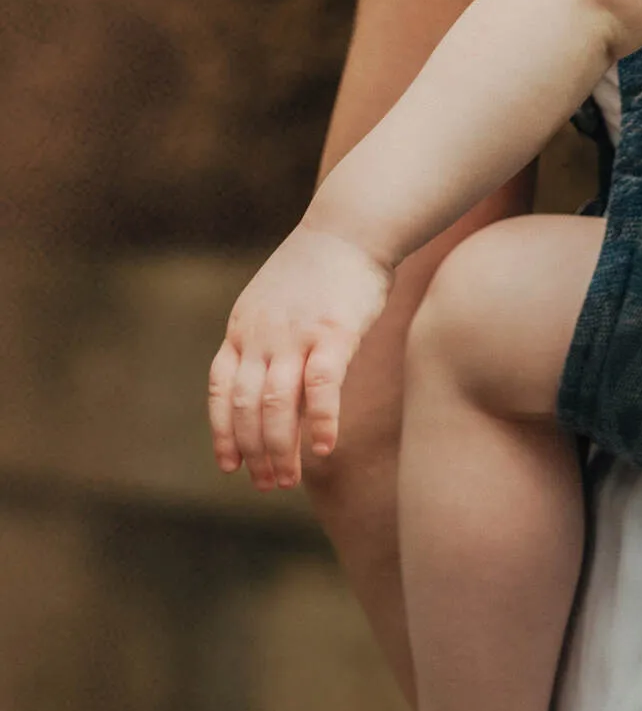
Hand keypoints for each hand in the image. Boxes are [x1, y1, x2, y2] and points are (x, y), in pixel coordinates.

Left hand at [208, 227, 391, 487]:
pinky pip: (321, 387)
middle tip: (268, 484)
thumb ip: (267, 342)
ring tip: (287, 479)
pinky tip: (325, 448)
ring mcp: (294, 335)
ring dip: (279, 449)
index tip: (230, 465)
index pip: (221, 391)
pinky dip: (320, 422)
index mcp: (242, 329)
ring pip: (276, 405)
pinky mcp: (333, 333)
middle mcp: (260, 336)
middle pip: (247, 407)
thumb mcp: (276, 303)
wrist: (350, 226)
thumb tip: (272, 389)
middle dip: (253, 451)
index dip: (222, 432)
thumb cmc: (320, 268)